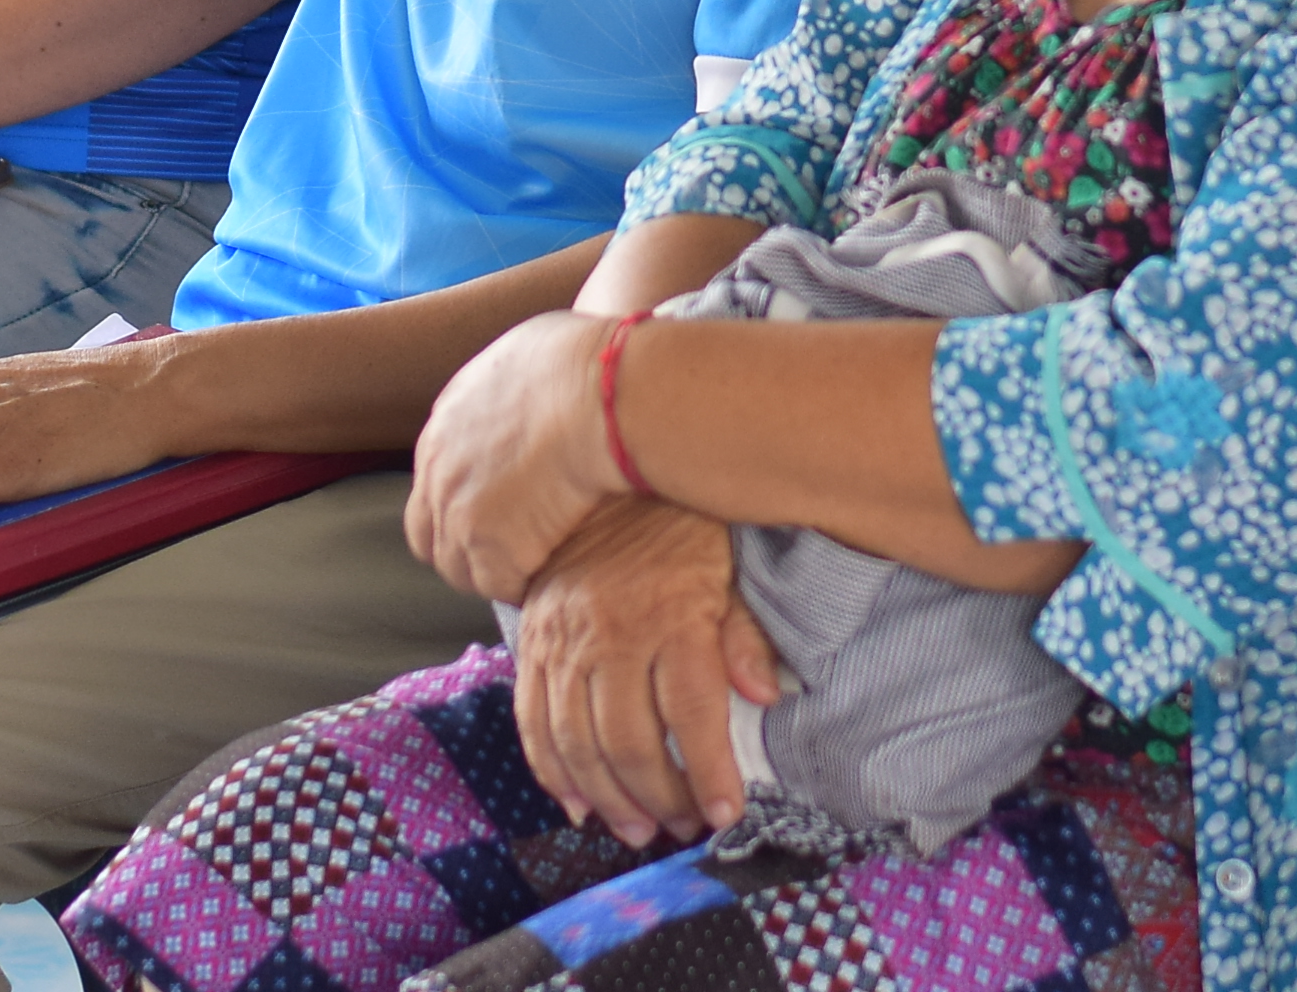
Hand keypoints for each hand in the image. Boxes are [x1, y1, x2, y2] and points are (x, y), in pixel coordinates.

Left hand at [408, 309, 629, 602]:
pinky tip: (559, 573)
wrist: (602, 395)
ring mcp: (461, 515)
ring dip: (498, 572)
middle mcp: (439, 472)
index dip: (464, 504)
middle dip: (467, 549)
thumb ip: (512, 383)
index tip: (501, 511)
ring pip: (463, 570)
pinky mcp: (492, 550)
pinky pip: (503, 587)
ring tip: (542, 566)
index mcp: (445, 424)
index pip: (432, 486)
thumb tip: (537, 379)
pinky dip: (527, 586)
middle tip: (514, 551)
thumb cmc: (586, 360)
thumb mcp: (529, 352)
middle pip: (432, 537)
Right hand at [507, 500, 781, 843]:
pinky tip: (578, 803)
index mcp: (671, 616)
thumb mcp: (728, 569)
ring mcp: (565, 641)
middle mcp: (613, 633)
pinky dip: (552, 771)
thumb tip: (764, 693)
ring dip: (608, 798)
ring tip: (637, 828)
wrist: (608, 468)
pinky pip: (533, 719)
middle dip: (658, 797)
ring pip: (578, 742)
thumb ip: (743, 635)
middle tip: (682, 827)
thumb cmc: (679, 528)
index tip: (726, 812)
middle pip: (630, 740)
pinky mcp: (533, 643)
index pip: (691, 712)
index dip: (708, 772)